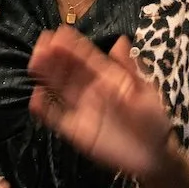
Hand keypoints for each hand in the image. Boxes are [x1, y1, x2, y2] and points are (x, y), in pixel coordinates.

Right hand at [28, 28, 173, 182]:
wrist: (153, 155)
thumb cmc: (153, 120)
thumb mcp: (146, 91)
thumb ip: (131, 68)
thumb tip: (120, 41)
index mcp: (108, 78)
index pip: (87, 58)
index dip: (73, 45)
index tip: (59, 32)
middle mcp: (91, 90)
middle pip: (69, 71)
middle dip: (55, 56)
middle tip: (42, 43)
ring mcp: (82, 110)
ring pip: (60, 89)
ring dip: (46, 75)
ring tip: (35, 61)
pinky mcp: (76, 131)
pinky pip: (57, 118)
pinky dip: (45, 109)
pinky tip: (35, 97)